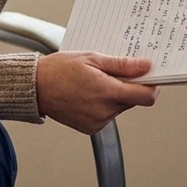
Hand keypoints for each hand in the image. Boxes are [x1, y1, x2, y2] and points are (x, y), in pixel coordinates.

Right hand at [35, 52, 158, 134]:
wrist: (35, 87)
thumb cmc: (59, 70)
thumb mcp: (93, 58)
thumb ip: (122, 65)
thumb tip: (146, 66)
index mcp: (107, 92)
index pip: (146, 96)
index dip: (152, 85)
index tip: (150, 75)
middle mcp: (104, 111)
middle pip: (133, 100)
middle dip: (130, 85)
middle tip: (115, 71)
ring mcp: (97, 121)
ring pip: (121, 106)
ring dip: (116, 94)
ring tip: (97, 81)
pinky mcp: (91, 128)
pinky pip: (108, 114)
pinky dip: (104, 104)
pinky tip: (90, 92)